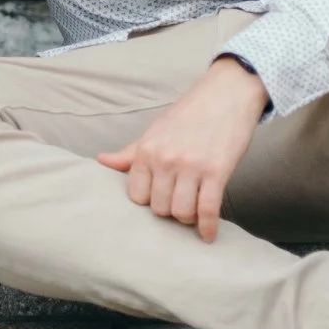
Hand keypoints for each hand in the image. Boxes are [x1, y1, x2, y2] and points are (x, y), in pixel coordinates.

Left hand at [96, 57, 268, 242]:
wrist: (228, 93)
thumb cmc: (190, 113)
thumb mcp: (155, 130)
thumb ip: (130, 152)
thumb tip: (101, 161)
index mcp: (147, 150)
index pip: (136, 195)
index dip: (148, 201)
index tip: (160, 197)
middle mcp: (165, 159)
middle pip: (159, 208)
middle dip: (169, 210)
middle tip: (180, 203)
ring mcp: (191, 166)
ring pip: (181, 212)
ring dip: (188, 218)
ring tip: (194, 212)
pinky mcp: (217, 171)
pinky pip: (208, 210)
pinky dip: (208, 228)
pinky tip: (209, 235)